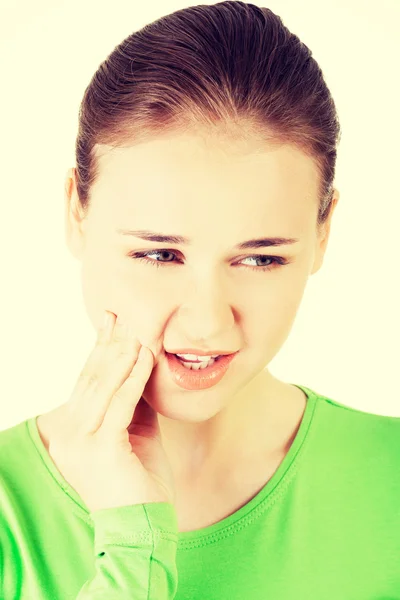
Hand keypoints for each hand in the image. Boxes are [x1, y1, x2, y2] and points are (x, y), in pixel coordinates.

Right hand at [48, 311, 175, 512]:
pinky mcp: (101, 448)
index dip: (100, 350)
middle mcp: (69, 434)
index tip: (111, 322)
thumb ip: (133, 401)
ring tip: (137, 329)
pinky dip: (135, 377)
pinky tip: (146, 357)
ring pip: (103, 386)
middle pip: (92, 378)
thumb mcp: (136, 432)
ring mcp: (80, 442)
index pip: (87, 381)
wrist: (143, 526)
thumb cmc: (140, 480)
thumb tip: (143, 365)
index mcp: (72, 430)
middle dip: (109, 344)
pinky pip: (121, 403)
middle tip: (122, 315)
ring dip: (123, 355)